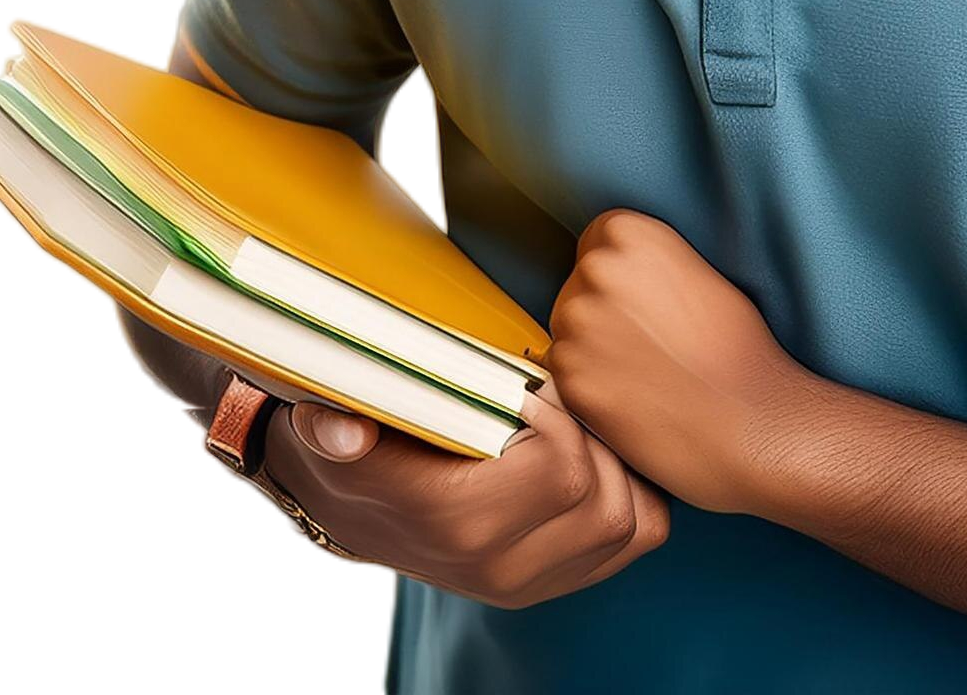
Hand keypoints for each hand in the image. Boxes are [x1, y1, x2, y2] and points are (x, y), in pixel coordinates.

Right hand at [256, 375, 670, 609]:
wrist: (346, 503)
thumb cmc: (354, 448)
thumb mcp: (328, 428)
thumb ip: (334, 430)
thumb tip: (342, 430)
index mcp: (456, 524)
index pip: (563, 468)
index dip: (561, 411)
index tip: (531, 382)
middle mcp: (499, 568)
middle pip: (607, 496)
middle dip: (595, 434)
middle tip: (562, 399)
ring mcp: (530, 583)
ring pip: (632, 520)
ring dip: (620, 463)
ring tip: (578, 425)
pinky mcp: (554, 581)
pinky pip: (637, 538)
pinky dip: (635, 490)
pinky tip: (597, 455)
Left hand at [542, 208, 809, 514]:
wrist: (748, 421)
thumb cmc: (738, 350)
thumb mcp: (698, 274)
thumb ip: (649, 265)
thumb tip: (625, 274)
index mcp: (631, 233)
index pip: (598, 238)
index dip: (620, 271)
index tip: (642, 298)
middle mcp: (597, 269)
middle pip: (578, 283)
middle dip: (602, 309)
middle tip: (646, 340)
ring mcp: (577, 323)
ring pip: (568, 329)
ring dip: (592, 348)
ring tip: (643, 371)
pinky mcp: (568, 377)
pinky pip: (565, 373)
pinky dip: (589, 386)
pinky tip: (631, 396)